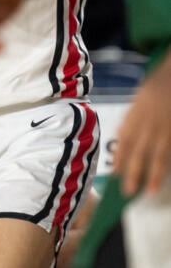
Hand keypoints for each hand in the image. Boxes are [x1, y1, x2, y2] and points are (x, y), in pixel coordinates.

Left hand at [115, 53, 170, 197]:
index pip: (125, 139)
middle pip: (141, 150)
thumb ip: (130, 120)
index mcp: (136, 113)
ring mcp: (166, 127)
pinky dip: (168, 164)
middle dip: (134, 171)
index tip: (115, 174)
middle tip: (127, 191)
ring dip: (154, 174)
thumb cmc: (155, 90)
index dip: (120, 158)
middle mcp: (151, 121)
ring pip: (160, 155)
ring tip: (148, 192)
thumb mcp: (137, 101)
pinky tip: (164, 175)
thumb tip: (121, 139)